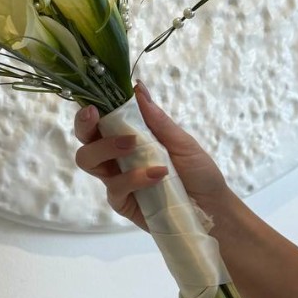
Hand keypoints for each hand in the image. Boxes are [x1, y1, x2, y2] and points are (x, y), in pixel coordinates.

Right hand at [73, 82, 229, 229]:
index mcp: (130, 138)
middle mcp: (118, 158)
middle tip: (97, 117)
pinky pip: (115, 187)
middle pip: (85, 140)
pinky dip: (134, 178)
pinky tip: (157, 175)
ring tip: (132, 144)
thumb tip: (137, 87)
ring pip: (89, 161)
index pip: (101, 121)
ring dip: (106, 147)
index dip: (91, 110)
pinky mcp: (122, 202)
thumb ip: (157, 119)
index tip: (94, 103)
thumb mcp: (182, 142)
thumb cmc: (199, 172)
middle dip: (84, 126)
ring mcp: (118, 180)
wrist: (212, 209)